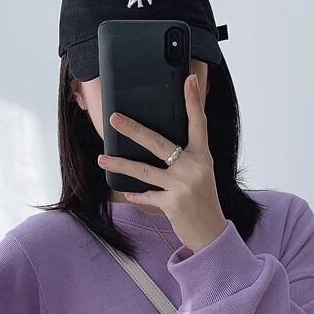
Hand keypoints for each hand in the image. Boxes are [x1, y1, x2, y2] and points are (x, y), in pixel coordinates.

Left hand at [97, 73, 226, 252]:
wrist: (211, 233)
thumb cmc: (202, 200)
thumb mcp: (201, 173)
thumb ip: (185, 157)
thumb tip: (159, 144)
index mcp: (202, 156)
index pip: (197, 123)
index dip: (193, 100)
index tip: (189, 79)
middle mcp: (193, 167)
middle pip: (158, 143)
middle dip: (133, 129)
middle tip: (114, 118)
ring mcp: (182, 185)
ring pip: (144, 170)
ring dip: (120, 164)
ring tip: (102, 159)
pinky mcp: (173, 203)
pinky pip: (147, 195)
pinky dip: (136, 194)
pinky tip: (127, 192)